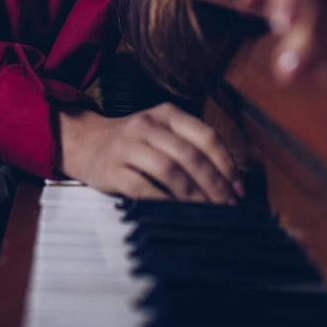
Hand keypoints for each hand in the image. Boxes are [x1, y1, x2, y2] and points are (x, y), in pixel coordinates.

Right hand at [56, 102, 243, 202]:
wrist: (87, 142)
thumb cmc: (134, 142)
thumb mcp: (162, 131)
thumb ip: (191, 145)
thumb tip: (230, 179)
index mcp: (167, 114)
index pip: (206, 136)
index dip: (227, 164)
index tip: (238, 188)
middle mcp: (147, 125)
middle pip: (190, 155)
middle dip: (214, 184)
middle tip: (226, 205)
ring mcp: (128, 146)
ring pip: (169, 170)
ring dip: (193, 195)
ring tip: (206, 211)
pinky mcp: (113, 169)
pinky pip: (143, 188)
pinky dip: (164, 202)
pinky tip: (177, 212)